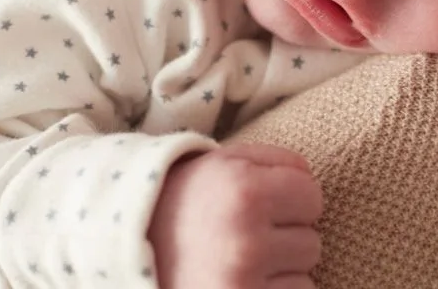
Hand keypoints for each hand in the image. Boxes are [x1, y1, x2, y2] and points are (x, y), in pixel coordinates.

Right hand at [147, 143, 323, 288]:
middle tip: (243, 238)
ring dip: (279, 274)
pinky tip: (241, 284)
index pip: (312, 196)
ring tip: (239, 264)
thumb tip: (313, 179)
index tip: (267, 206)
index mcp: (244, 190)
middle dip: (284, 240)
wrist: (124, 252)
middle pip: (311, 242)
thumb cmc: (183, 204)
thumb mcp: (221, 163)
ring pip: (303, 279)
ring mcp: (243, 281)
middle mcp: (246, 238)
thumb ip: (274, 161)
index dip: (293, 200)